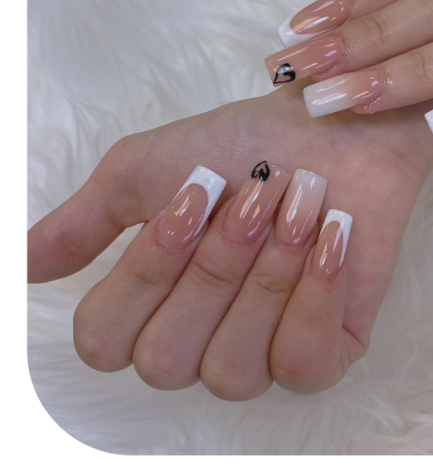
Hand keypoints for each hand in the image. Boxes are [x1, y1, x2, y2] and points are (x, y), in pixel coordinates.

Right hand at [28, 85, 432, 398]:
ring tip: (301, 205)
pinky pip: (303, 365)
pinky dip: (315, 293)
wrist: (337, 127)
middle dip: (214, 265)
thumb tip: (20, 265)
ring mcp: (263, 354)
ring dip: (266, 275)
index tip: (192, 195)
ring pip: (232, 369)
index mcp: (152, 304)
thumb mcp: (147, 170)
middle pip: (166, 360)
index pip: (105, 341)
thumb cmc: (244, 144)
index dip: (146, 270)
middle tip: (257, 192)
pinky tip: (331, 237)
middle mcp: (199, 341)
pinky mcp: (327, 352)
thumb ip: (85, 222)